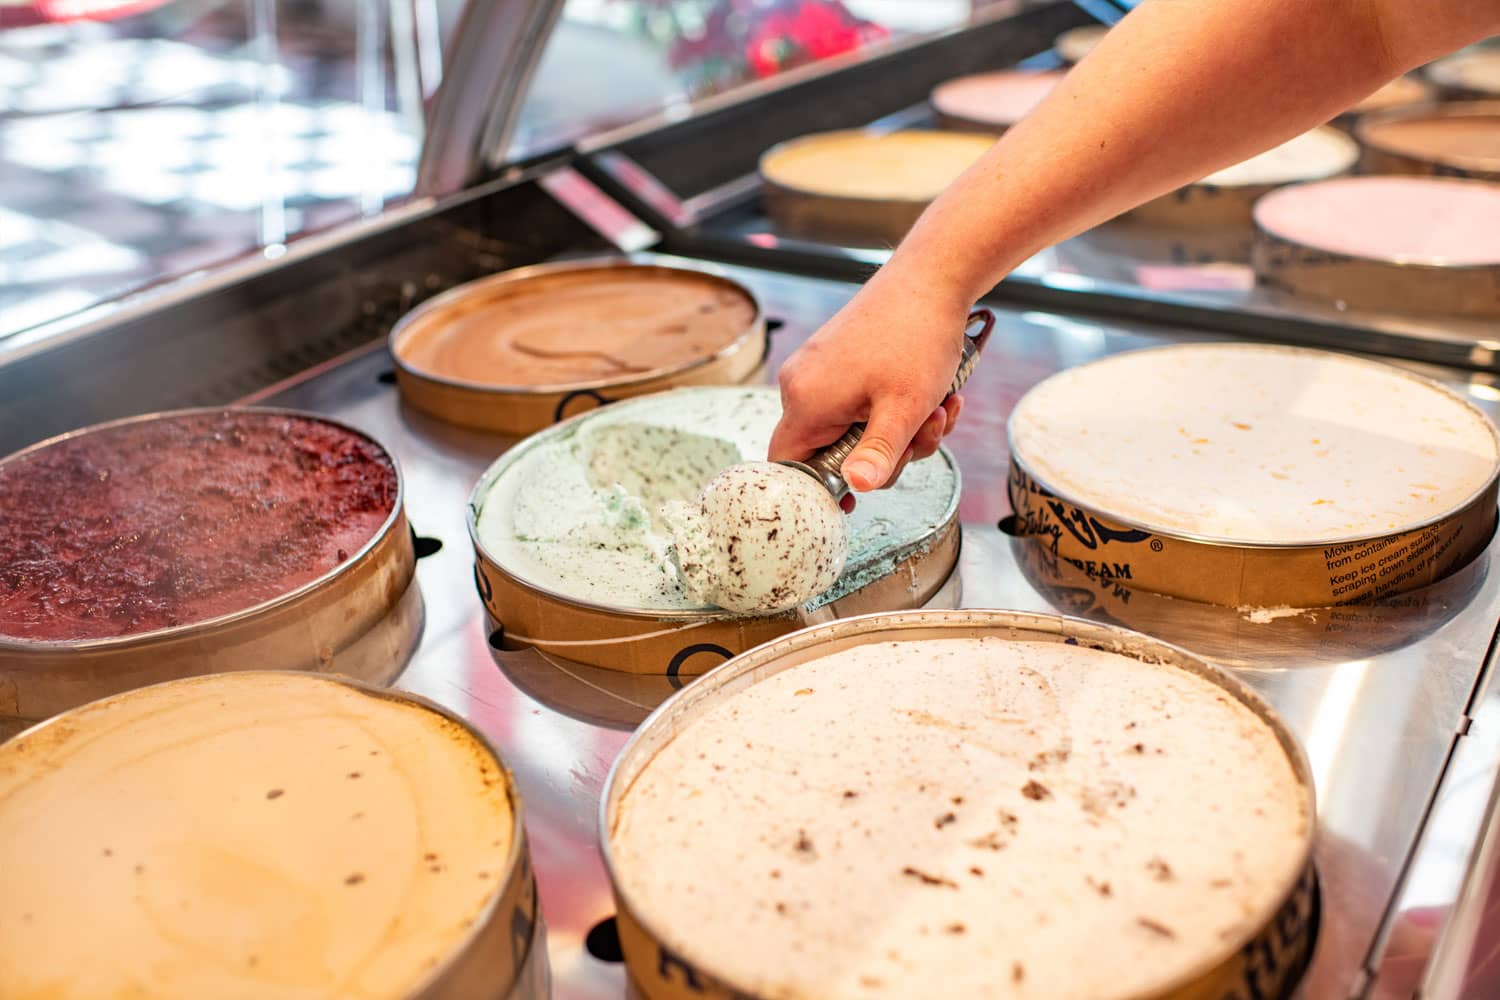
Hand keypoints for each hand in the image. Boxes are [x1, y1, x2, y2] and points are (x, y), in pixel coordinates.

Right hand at [769, 269, 969, 496]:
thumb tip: (857, 489)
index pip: (788, 465)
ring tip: (940, 406)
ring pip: (853, 428)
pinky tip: (936, 394)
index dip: (818, 490)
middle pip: (830, 451)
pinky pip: (859, 403)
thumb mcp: (904, 407)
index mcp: (805, 400)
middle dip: (885, 453)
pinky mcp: (836, 360)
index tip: (853, 502)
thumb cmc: (917, 337)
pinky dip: (896, 407)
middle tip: (925, 432)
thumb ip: (878, 453)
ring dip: (901, 430)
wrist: (931, 277)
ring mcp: (818, 370)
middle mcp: (800, 385)